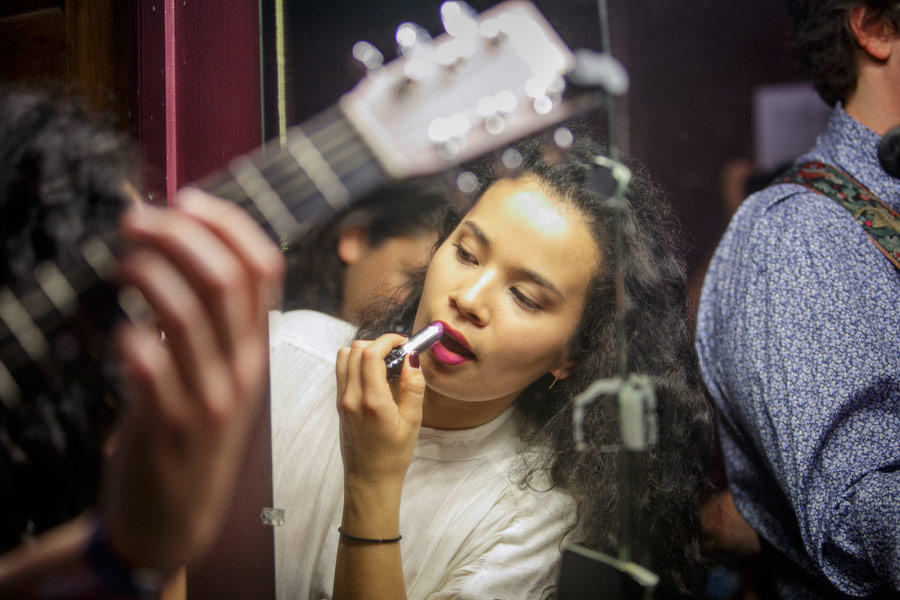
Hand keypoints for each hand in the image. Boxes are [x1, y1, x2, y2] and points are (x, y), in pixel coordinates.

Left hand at [104, 188, 283, 573]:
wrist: (175, 518)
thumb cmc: (189, 433)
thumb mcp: (215, 374)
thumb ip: (206, 323)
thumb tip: (179, 252)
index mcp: (257, 348)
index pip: (264, 267)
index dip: (227, 224)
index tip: (185, 200)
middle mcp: (243, 368)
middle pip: (225, 278)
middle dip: (179, 234)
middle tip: (136, 220)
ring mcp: (210, 397)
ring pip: (187, 313)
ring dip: (147, 272)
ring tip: (121, 263)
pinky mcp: (170, 425)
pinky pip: (153, 368)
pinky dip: (132, 339)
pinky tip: (121, 334)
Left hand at [335, 334, 425, 495]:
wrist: (369, 479)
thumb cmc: (393, 455)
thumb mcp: (413, 422)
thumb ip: (413, 387)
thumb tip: (412, 358)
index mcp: (371, 401)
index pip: (371, 353)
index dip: (388, 340)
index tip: (404, 343)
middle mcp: (351, 397)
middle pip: (355, 349)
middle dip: (378, 343)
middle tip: (398, 353)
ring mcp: (341, 400)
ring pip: (344, 357)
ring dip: (364, 351)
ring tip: (385, 362)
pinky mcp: (339, 404)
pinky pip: (343, 371)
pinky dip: (357, 363)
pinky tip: (375, 376)